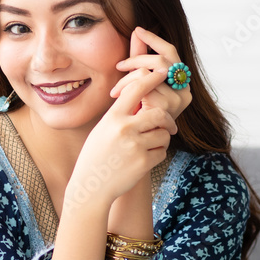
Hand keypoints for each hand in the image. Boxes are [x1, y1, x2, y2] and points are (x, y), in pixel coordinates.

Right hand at [67, 28, 183, 207]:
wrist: (91, 186)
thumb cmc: (96, 155)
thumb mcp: (103, 129)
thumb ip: (121, 113)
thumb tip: (142, 96)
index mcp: (112, 117)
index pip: (136, 88)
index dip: (152, 78)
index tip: (163, 73)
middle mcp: (124, 128)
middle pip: (158, 112)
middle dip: (166, 119)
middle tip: (168, 125)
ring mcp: (134, 145)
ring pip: (163, 133)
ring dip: (161, 139)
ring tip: (149, 146)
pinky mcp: (143, 162)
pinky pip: (162, 151)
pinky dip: (158, 154)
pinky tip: (144, 159)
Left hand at [111, 26, 192, 134]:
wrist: (130, 141)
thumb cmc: (134, 113)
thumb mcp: (139, 83)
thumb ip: (141, 58)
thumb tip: (137, 31)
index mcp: (181, 83)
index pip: (172, 52)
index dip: (155, 39)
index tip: (138, 30)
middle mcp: (184, 91)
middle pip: (161, 59)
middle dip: (137, 58)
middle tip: (119, 65)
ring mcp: (177, 100)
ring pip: (148, 71)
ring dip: (126, 78)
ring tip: (115, 90)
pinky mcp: (165, 106)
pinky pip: (141, 83)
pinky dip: (125, 87)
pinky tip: (117, 98)